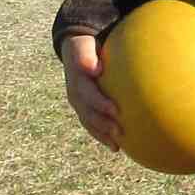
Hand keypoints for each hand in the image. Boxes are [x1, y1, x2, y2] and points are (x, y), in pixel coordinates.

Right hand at [60, 33, 120, 149]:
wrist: (76, 53)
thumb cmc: (86, 48)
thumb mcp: (84, 48)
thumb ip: (87, 57)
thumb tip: (95, 69)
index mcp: (76, 80)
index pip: (87, 93)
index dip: (100, 103)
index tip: (115, 110)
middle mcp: (75, 96)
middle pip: (88, 113)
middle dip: (102, 124)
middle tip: (119, 132)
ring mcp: (79, 105)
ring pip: (89, 123)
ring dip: (102, 134)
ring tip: (116, 145)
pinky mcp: (85, 111)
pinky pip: (93, 126)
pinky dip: (103, 136)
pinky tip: (117, 147)